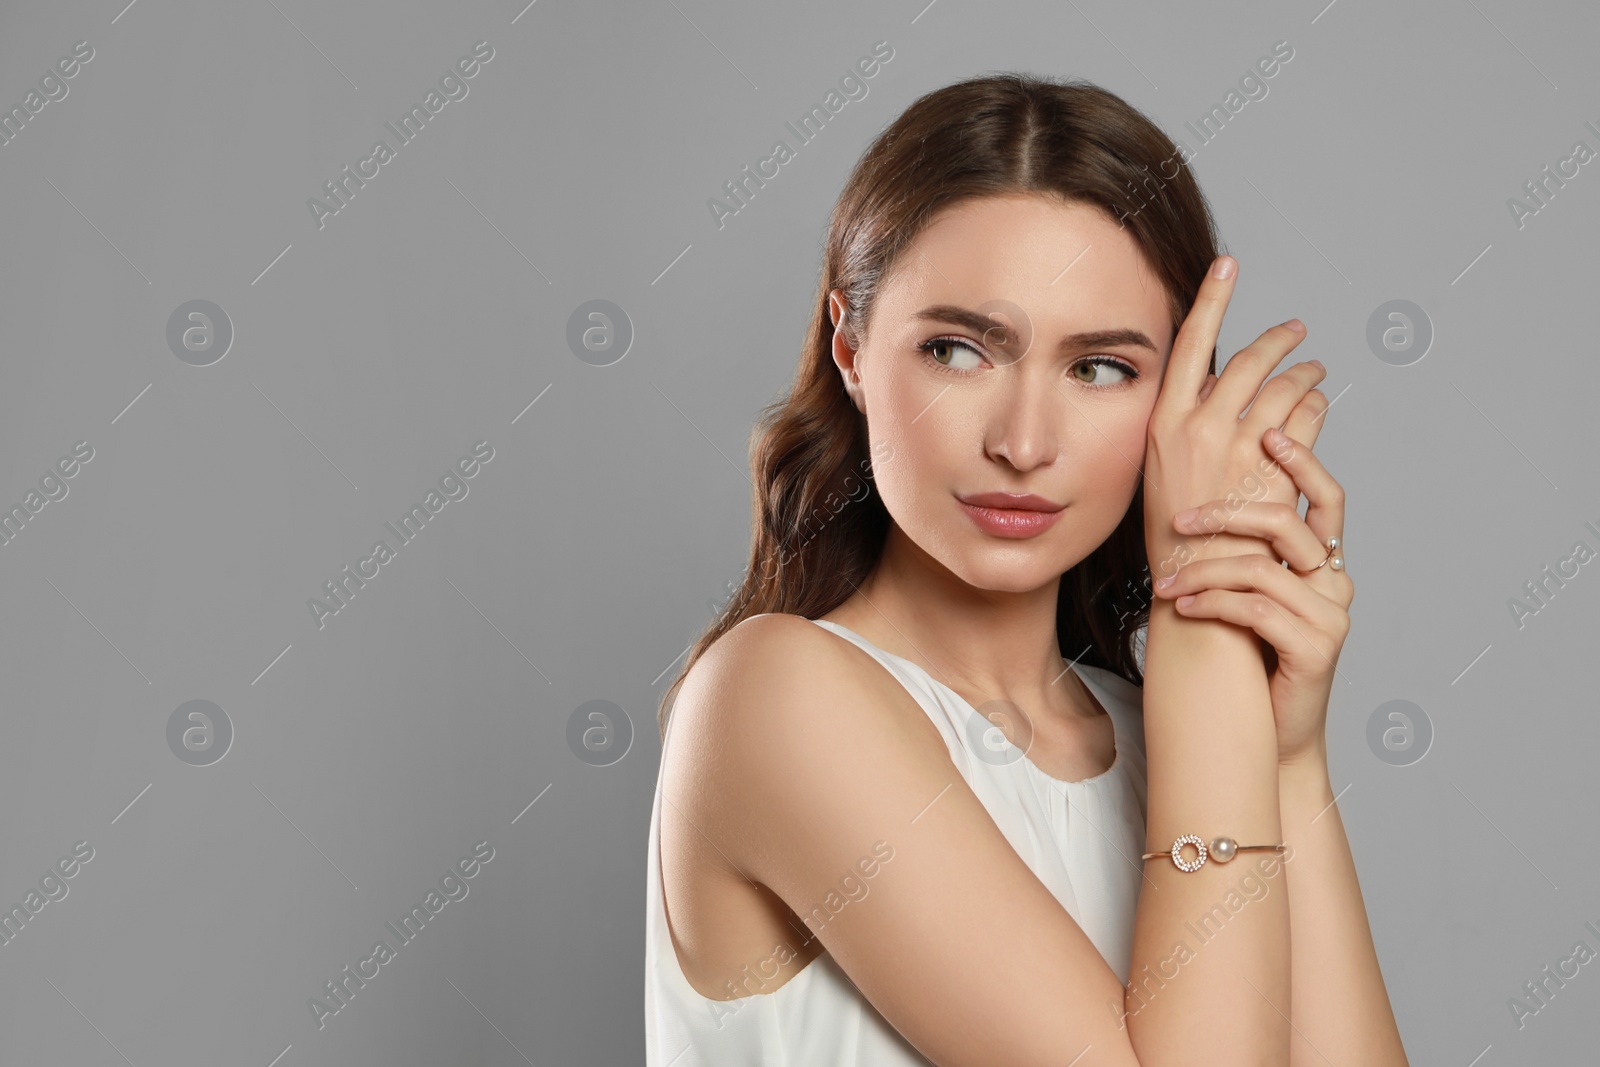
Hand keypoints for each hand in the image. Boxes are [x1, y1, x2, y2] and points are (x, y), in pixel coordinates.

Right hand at [1142, 255, 1325, 571]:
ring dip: (1306, 374)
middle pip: (1251, 360)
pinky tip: (1320, 406)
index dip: (1212, 298)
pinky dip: (1318, 408)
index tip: (1228, 265)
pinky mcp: (1279, 467)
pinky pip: (1309, 421)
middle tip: (1298, 331)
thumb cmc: (1173, 536)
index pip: (1191, 341)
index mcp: (1165, 420)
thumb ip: (1187, 426)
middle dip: (1280, 339)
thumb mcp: (1162, 470)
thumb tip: (1217, 392)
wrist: (1195, 584)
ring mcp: (1245, 445)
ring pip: (1287, 387)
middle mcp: (1204, 424)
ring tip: (1316, 370)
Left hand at [1149, 423, 1352, 765]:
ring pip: (1262, 569)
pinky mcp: (1316, 648)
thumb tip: (1197, 497)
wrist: (1266, 729)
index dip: (1303, 460)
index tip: (1266, 431)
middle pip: (1289, 524)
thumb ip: (1239, 548)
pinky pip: (1256, 610)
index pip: (1326, 495)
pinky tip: (1183, 609)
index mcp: (1322, 562)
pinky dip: (1212, 604)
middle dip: (1228, 515)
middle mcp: (1334, 583)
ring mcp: (1330, 616)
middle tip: (1180, 521)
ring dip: (1204, 572)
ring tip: (1165, 586)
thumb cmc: (1247, 656)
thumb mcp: (1243, 592)